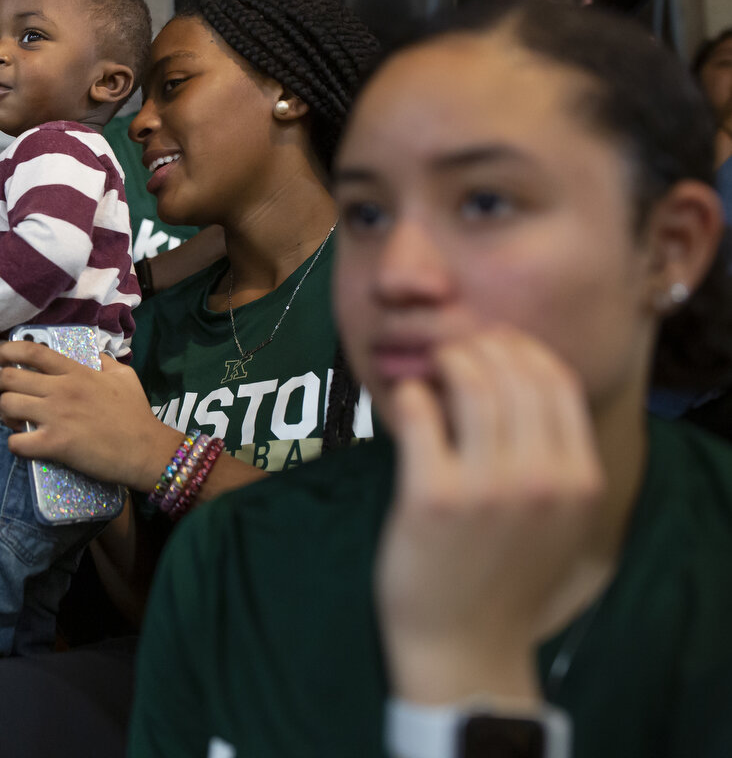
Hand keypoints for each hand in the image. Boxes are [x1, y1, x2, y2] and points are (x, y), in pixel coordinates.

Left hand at [0, 341, 167, 490]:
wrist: (146, 449)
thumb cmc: (136, 414)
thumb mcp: (124, 377)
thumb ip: (106, 362)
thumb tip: (95, 355)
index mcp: (76, 372)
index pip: (33, 352)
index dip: (7, 350)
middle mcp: (60, 389)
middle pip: (10, 377)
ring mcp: (55, 417)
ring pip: (8, 406)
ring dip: (2, 412)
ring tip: (10, 419)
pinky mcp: (54, 444)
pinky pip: (17, 442)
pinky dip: (13, 443)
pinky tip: (21, 443)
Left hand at [375, 326, 606, 705]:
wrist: (465, 643)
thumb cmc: (503, 575)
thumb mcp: (557, 518)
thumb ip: (552, 456)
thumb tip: (516, 376)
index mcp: (579, 480)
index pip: (556, 381)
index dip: (522, 349)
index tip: (494, 345)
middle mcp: (542, 479)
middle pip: (515, 373)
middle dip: (480, 348)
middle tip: (455, 353)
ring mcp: (487, 487)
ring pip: (471, 384)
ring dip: (447, 362)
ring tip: (431, 370)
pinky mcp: (432, 496)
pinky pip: (421, 413)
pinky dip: (412, 394)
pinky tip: (408, 399)